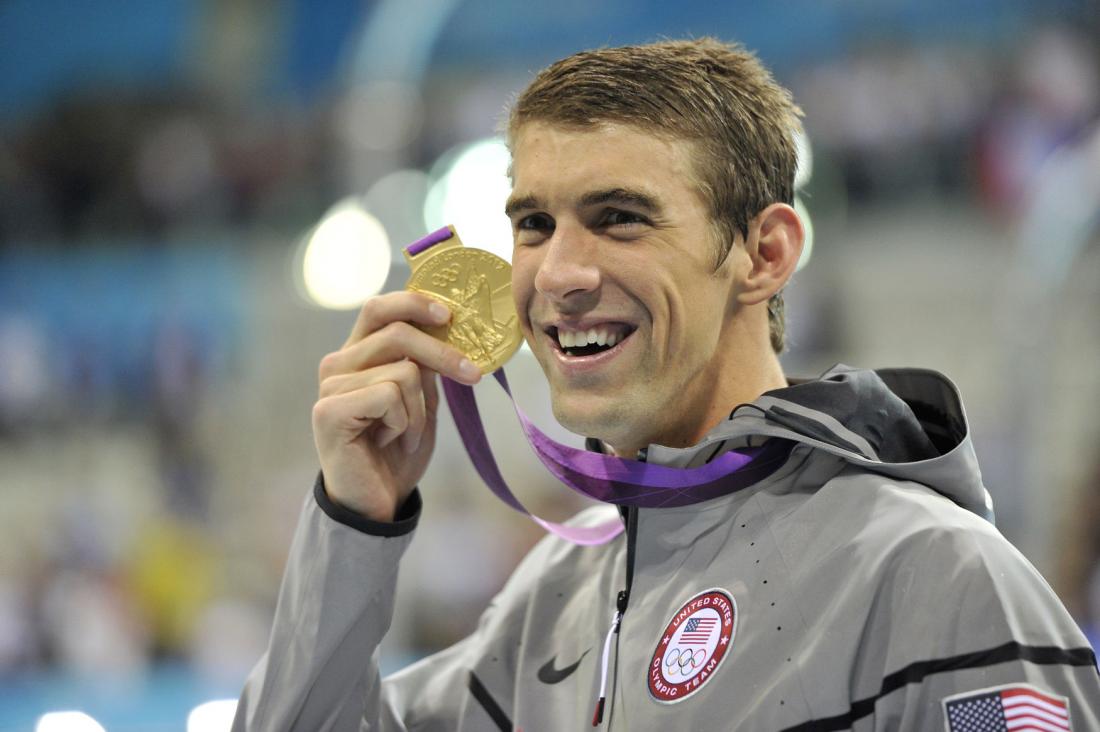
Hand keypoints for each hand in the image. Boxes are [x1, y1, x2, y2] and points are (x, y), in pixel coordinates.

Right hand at [312, 292, 481, 520]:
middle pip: (397, 332)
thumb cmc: (397, 451)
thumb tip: (449, 328)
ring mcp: (330, 387)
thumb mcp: (421, 401)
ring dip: (419, 409)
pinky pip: (389, 396)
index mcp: (357, 354)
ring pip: (403, 370)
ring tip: (407, 435)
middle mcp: (338, 364)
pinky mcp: (328, 411)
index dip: (414, 302)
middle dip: (442, 353)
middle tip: (472, 375)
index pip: (380, 308)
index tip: (450, 314)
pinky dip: (405, 422)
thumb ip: (426, 366)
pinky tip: (391, 441)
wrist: (377, 503)